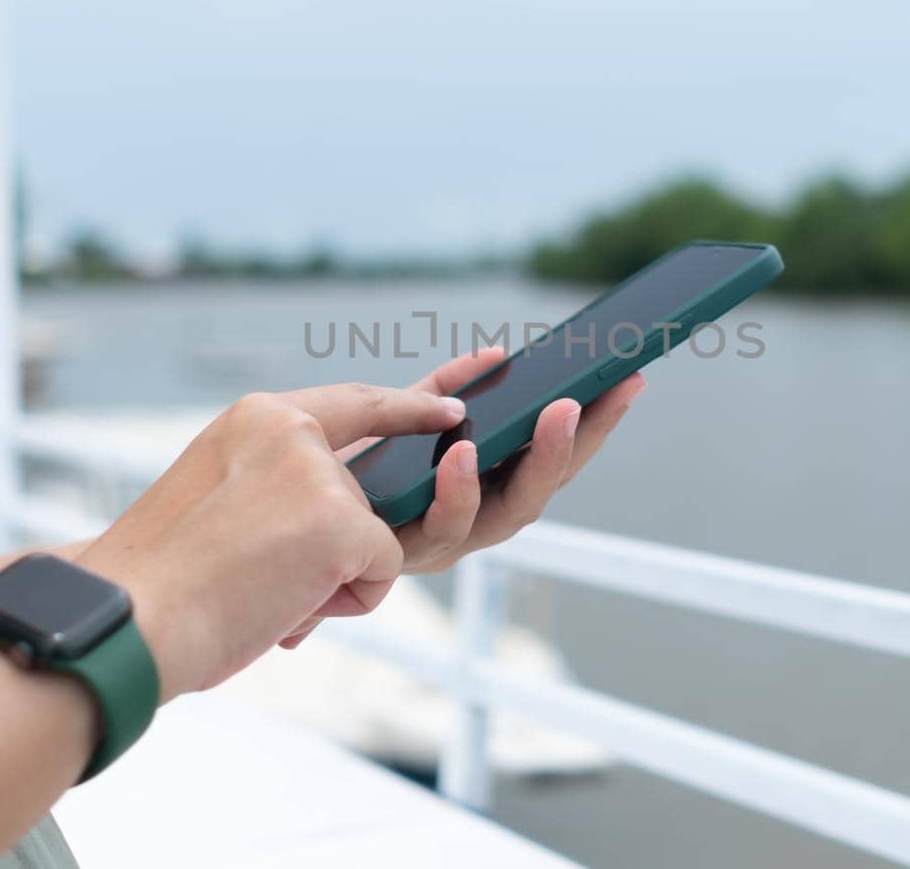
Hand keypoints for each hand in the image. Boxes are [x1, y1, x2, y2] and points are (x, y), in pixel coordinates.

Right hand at [76, 383, 465, 699]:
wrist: (125, 619)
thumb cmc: (158, 583)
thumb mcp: (217, 501)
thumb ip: (279, 488)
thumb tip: (342, 527)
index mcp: (255, 419)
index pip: (355, 403)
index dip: (409, 407)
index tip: (452, 405)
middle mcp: (291, 430)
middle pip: (365, 493)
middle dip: (340, 545)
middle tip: (266, 575)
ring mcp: (321, 473)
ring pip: (374, 536)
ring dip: (330, 578)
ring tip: (260, 591)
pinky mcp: (343, 522)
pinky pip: (382, 570)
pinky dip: (343, 602)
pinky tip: (285, 604)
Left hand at [337, 347, 646, 575]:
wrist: (278, 510)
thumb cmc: (342, 467)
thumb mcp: (401, 416)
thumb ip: (443, 390)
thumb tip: (494, 356)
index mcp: (485, 493)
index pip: (553, 460)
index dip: (597, 425)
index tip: (631, 379)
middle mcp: (472, 524)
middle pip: (543, 489)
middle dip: (578, 442)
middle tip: (603, 394)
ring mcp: (441, 543)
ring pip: (506, 515)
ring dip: (536, 463)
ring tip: (551, 414)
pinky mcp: (401, 553)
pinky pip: (440, 524)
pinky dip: (458, 487)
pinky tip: (465, 448)